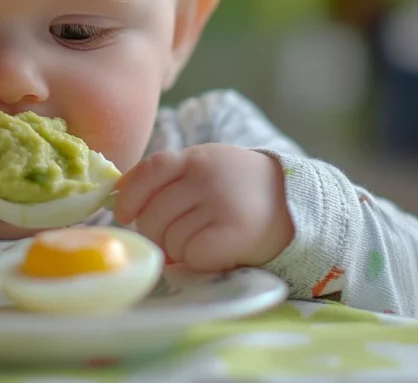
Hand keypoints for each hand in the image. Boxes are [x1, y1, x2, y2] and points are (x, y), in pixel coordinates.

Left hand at [114, 144, 293, 270]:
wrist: (294, 202)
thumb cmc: (238, 190)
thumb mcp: (204, 169)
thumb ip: (169, 180)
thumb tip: (123, 208)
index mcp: (194, 158)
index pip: (149, 170)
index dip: (130, 196)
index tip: (124, 215)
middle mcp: (205, 177)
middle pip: (152, 216)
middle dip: (156, 234)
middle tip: (175, 237)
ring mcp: (221, 203)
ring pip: (170, 240)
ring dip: (178, 250)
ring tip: (201, 241)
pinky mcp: (236, 232)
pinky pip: (193, 255)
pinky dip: (197, 260)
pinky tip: (213, 252)